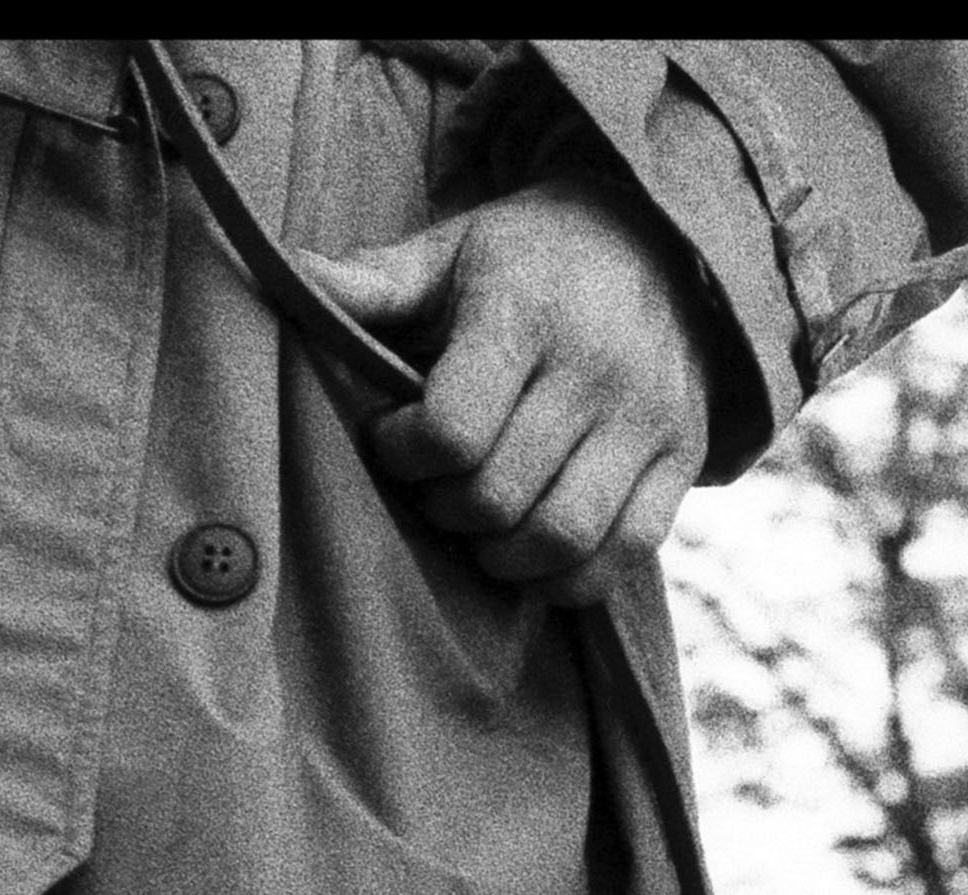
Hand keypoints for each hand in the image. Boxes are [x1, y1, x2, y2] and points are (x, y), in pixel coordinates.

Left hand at [294, 180, 716, 587]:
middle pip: (499, 495)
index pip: (452, 429)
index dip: (404, 453)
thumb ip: (373, 281)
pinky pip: (625, 555)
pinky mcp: (684, 460)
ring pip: (563, 538)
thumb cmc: (531, 258)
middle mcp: (596, 369)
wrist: (665, 243)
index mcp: (526, 312)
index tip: (393, 436)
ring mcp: (648, 421)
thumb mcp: (451, 251)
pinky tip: (533, 556)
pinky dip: (570, 578)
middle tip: (433, 487)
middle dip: (446, 508)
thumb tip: (283, 277)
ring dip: (502, 555)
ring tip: (479, 527)